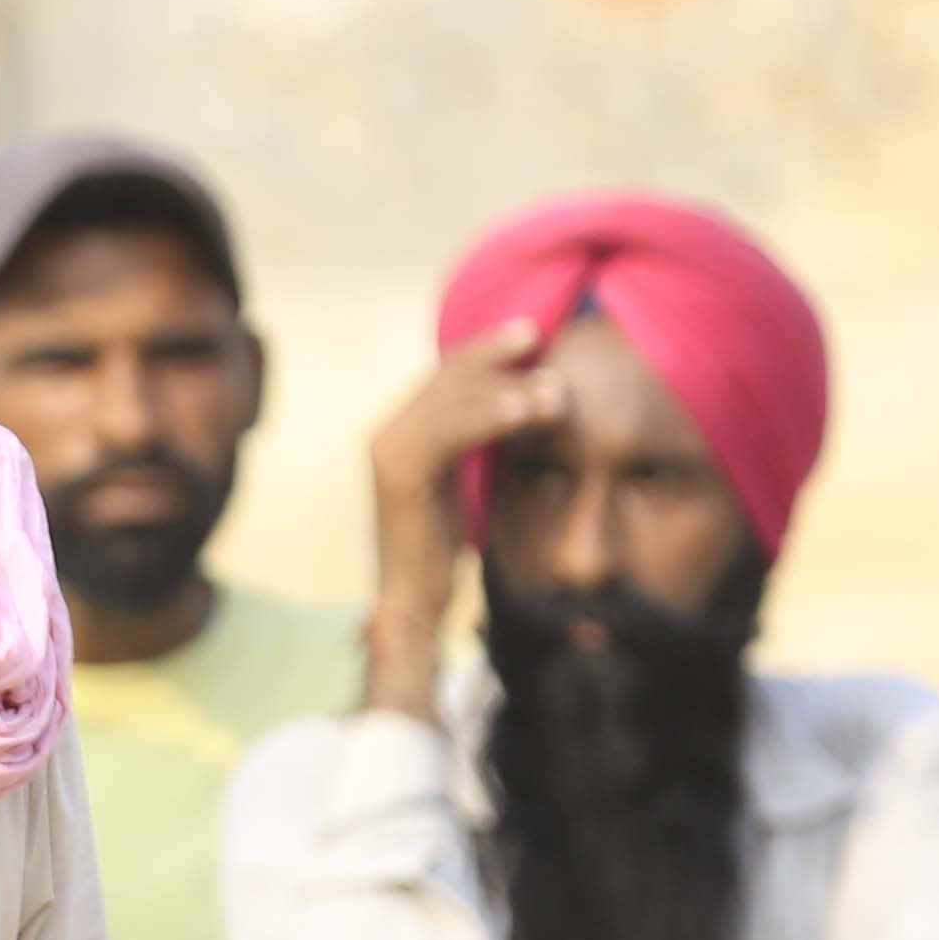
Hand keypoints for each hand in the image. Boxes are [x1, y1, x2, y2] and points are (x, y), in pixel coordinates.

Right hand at [361, 322, 565, 704]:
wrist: (414, 605)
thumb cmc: (446, 552)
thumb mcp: (467, 483)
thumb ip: (480, 445)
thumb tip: (527, 404)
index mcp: (402, 433)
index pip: (445, 376)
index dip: (485, 351)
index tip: (530, 335)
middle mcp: (387, 433)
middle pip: (446, 376)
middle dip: (495, 356)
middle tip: (539, 340)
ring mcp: (387, 451)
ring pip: (451, 400)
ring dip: (506, 389)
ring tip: (551, 392)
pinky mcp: (398, 474)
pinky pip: (449, 431)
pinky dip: (488, 417)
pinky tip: (524, 412)